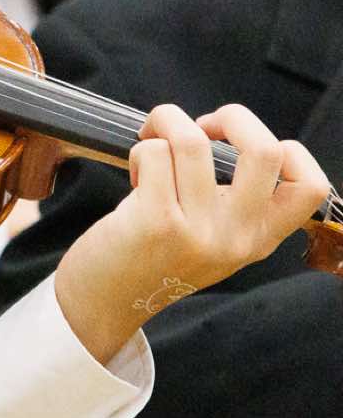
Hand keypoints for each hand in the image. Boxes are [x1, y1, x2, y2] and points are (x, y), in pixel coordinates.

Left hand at [56, 104, 329, 362]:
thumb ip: (235, 203)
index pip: (311, 188)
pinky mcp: (156, 222)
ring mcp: (199, 231)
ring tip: (152, 143)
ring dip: (167, 125)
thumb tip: (229, 134)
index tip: (242, 146)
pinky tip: (135, 172)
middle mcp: (238, 237)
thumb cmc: (155, 257)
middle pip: (266, 151)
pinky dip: (141, 148)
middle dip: (233, 116)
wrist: (106, 301)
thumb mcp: (215, 239)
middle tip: (201, 126)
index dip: (287, 149)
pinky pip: (154, 153)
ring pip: (194, 141)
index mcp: (260, 238)